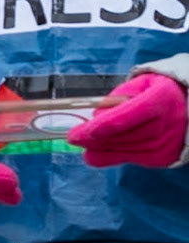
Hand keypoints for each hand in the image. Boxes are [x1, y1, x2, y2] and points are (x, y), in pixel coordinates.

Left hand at [69, 74, 187, 168]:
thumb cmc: (157, 91)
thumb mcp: (138, 84)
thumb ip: (117, 98)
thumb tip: (95, 118)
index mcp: (161, 98)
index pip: (129, 115)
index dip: (103, 126)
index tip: (79, 133)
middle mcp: (169, 123)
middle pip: (126, 136)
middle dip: (96, 140)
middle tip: (73, 139)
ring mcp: (169, 142)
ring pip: (129, 150)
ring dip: (102, 149)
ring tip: (84, 146)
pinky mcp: (165, 157)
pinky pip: (135, 158)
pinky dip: (115, 155)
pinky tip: (100, 152)